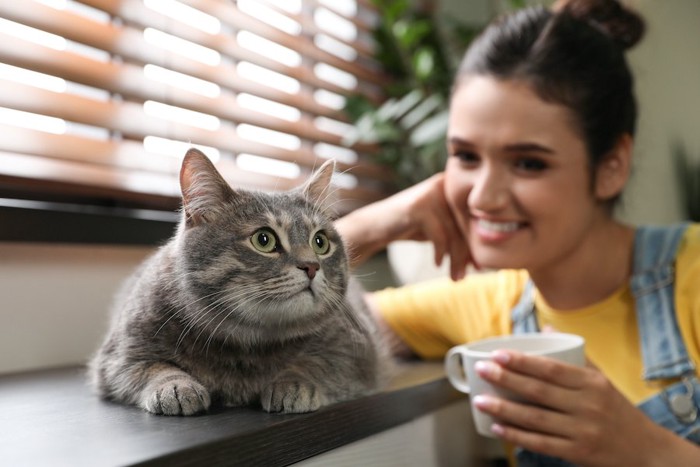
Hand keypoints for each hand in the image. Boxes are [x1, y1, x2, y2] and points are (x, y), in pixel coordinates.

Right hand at [336, 172, 471, 279]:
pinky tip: (437, 263)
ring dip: (456, 259)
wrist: (374, 226)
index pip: (473, 218)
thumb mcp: (439, 228)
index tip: (479, 266)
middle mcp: (445, 184)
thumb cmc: (409, 227)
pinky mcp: (420, 206)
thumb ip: (459, 234)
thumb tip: (484, 256)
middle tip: (469, 274)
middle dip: (468, 253)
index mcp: (453, 186)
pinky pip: (440, 235)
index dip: (477, 243)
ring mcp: (432, 193)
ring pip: (454, 232)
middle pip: (466, 224)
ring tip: (455, 277)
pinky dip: (440, 252)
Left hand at [472, 350, 699, 466]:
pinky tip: (498, 428)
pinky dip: (517, 436)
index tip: (498, 354)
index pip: (551, 369)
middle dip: (506, 379)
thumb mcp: (602, 380)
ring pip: (535, 418)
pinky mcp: (577, 453)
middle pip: (539, 391)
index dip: (522, 361)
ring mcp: (582, 431)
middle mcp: (588, 406)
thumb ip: (574, 356)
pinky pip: (541, 443)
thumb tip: (544, 328)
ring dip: (504, 409)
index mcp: (592, 383)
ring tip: (481, 401)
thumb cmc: (617, 410)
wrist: (646, 451)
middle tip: (481, 369)